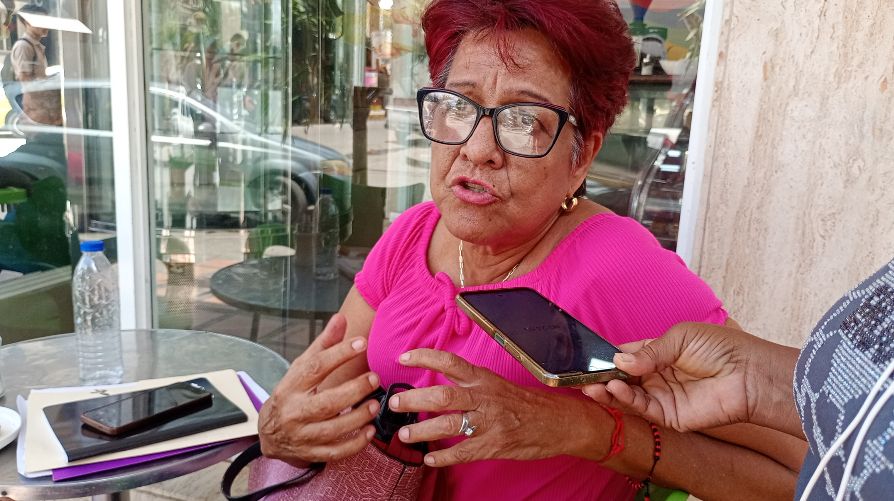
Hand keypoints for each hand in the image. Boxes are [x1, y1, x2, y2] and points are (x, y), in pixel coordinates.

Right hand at [258, 314, 380, 465]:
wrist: (269, 432)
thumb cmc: (292, 393)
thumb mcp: (302, 367)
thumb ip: (323, 344)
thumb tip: (341, 317)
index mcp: (291, 385)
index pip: (316, 367)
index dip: (339, 354)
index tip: (361, 343)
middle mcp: (295, 411)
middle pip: (326, 402)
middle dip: (354, 390)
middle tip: (374, 378)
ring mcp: (302, 435)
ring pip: (333, 429)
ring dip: (359, 417)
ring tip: (376, 404)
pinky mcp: (311, 453)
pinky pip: (336, 452)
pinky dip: (355, 444)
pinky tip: (370, 431)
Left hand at [389, 349, 595, 466]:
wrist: (561, 422)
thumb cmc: (528, 403)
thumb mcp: (499, 385)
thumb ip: (471, 385)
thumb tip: (440, 383)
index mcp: (485, 379)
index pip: (450, 362)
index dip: (425, 357)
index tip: (403, 357)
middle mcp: (484, 398)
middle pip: (442, 396)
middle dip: (414, 400)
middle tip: (394, 403)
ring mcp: (489, 423)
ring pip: (448, 425)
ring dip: (422, 430)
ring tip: (404, 433)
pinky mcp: (494, 446)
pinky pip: (463, 453)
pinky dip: (443, 457)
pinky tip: (430, 459)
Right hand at [581, 322, 761, 431]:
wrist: (749, 375)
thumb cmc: (721, 349)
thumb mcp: (679, 338)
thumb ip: (647, 352)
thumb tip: (619, 360)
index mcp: (660, 353)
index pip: (627, 355)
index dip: (609, 357)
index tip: (588, 358)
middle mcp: (658, 376)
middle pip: (622, 378)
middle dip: (602, 376)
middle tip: (583, 376)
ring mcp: (662, 396)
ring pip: (626, 395)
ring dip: (607, 390)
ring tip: (591, 385)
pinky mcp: (669, 415)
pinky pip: (641, 409)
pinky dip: (625, 399)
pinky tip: (613, 388)